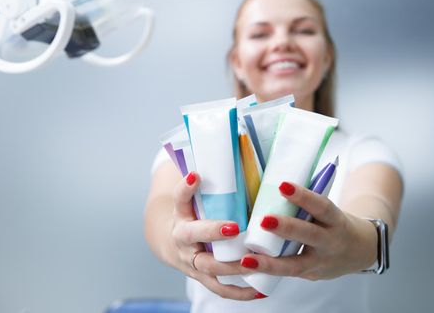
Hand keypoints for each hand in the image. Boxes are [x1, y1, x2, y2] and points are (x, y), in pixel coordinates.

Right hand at [170, 171, 262, 299]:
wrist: (172, 243)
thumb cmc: (193, 214)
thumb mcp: (197, 197)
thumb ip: (213, 178)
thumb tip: (241, 140)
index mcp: (181, 214)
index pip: (180, 198)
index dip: (186, 188)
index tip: (196, 175)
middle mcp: (183, 238)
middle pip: (193, 235)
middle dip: (213, 231)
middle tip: (234, 227)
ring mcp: (192, 261)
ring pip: (209, 267)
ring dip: (231, 266)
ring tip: (252, 262)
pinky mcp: (203, 278)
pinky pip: (220, 289)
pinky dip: (240, 292)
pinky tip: (260, 290)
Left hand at [239, 182, 377, 279]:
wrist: (359, 251)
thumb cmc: (335, 224)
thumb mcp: (329, 212)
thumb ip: (307, 205)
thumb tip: (273, 188)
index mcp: (335, 220)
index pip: (320, 206)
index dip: (303, 196)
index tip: (282, 186)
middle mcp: (330, 242)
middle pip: (308, 235)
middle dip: (286, 228)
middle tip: (264, 220)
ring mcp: (320, 262)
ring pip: (295, 265)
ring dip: (269, 263)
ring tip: (247, 259)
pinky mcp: (310, 275)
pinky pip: (288, 274)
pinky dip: (268, 272)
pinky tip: (249, 269)